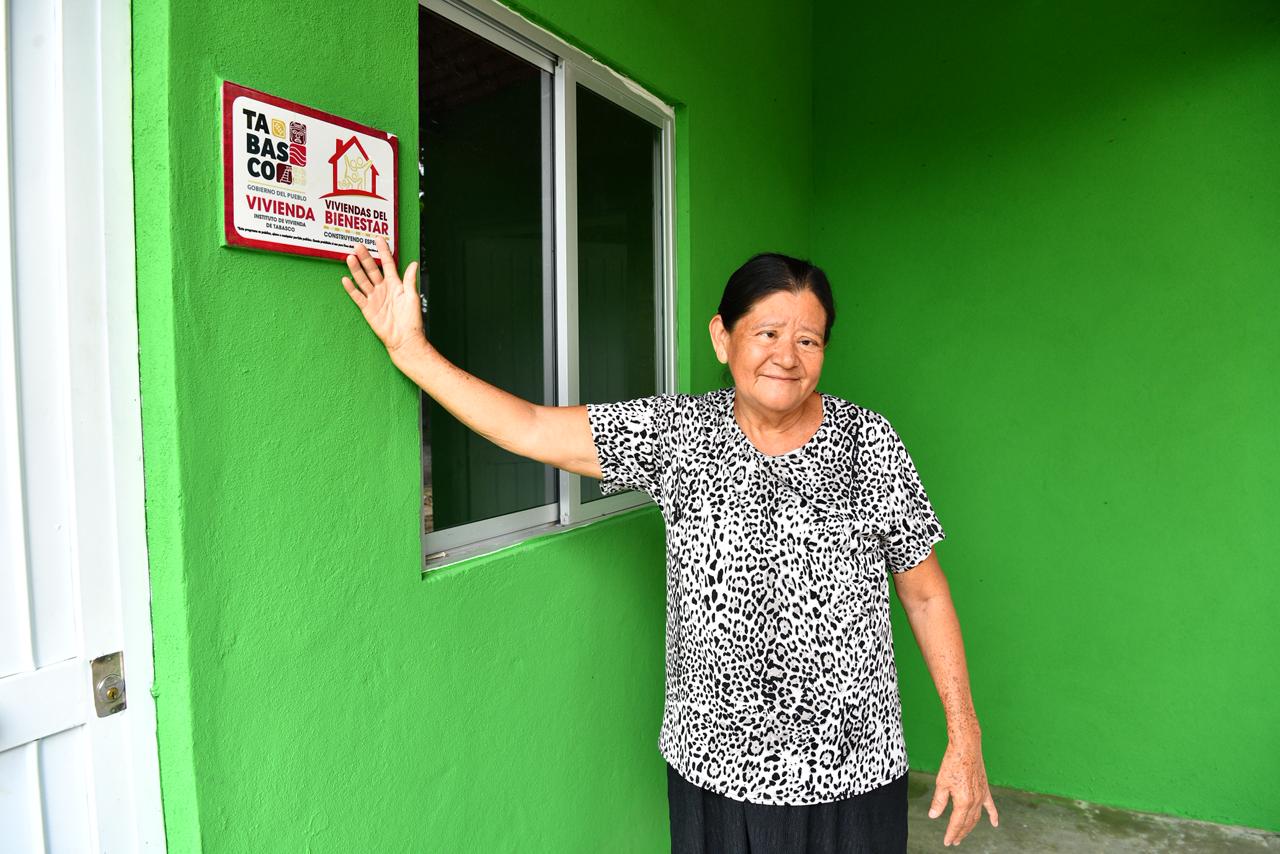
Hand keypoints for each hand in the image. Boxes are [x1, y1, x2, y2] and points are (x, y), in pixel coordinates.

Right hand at [341, 235, 426, 359]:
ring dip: (356, 269)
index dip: (383, 252)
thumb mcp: (412, 297)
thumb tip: (413, 263)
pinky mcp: (368, 308)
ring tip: (350, 257)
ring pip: (363, 280)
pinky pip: (358, 296)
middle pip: (372, 269)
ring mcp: (374, 298)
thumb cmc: (411, 320)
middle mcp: (383, 289)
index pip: (387, 264)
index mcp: (395, 285)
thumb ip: (409, 280)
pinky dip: (351, 288)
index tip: (378, 239)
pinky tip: (345, 279)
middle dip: (365, 257)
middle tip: (358, 245)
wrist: (404, 339)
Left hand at [928, 736, 998, 845]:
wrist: (967, 747)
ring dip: (970, 827)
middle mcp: (975, 801)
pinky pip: (990, 806)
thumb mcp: (941, 783)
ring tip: (963, 835)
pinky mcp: (985, 789)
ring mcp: (982, 795)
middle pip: (967, 823)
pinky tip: (994, 824)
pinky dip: (992, 816)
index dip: (951, 834)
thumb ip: (939, 801)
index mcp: (963, 801)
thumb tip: (933, 816)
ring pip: (976, 817)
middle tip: (954, 841)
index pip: (956, 823)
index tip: (947, 842)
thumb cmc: (952, 763)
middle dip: (960, 833)